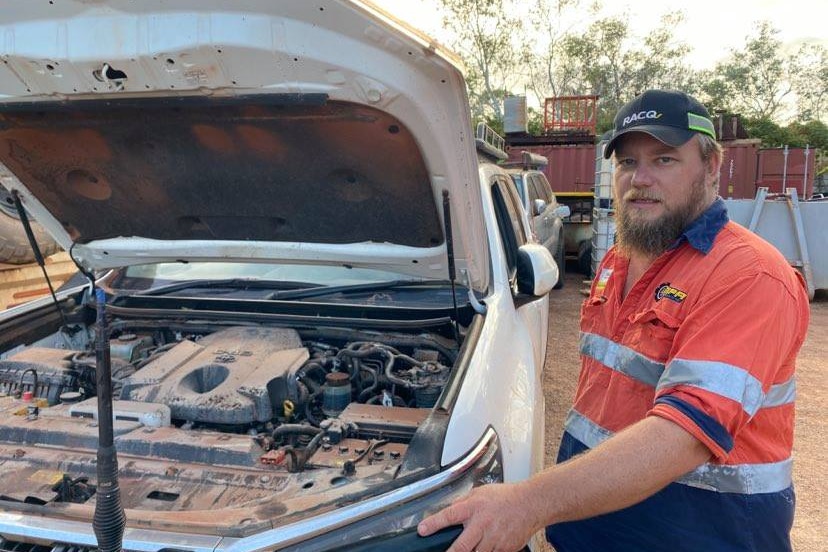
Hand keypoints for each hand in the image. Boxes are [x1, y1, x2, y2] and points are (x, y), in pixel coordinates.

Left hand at [417, 482, 540, 551]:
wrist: (531, 504)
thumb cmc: (506, 497)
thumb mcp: (480, 492)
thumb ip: (463, 502)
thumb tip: (448, 509)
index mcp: (474, 507)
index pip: (449, 515)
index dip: (433, 524)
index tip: (422, 530)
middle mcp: (483, 524)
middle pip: (461, 547)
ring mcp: (494, 539)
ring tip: (471, 546)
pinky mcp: (504, 549)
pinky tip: (487, 545)